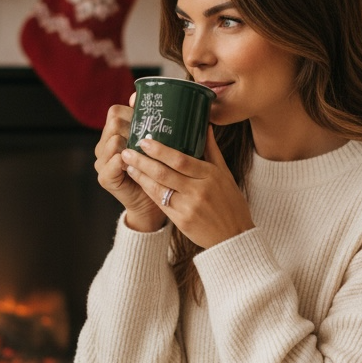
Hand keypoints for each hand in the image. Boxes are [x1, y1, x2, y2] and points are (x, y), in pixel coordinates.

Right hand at [94, 100, 166, 231]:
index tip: (151, 117)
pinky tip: (132, 161)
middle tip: (151, 133)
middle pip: (113, 122)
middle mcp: (106, 144)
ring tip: (145, 147)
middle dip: (133, 125)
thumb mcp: (162, 146)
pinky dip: (122, 161)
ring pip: (112, 140)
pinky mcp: (105, 177)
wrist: (154, 203)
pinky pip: (110, 164)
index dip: (131, 111)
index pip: (116, 112)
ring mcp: (103, 161)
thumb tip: (169, 106)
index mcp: (117, 133)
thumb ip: (162, 126)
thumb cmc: (161, 170)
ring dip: (130, 141)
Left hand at [120, 126, 254, 248]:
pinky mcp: (182, 221)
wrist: (234, 236)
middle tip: (127, 151)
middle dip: (143, 161)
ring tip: (128, 165)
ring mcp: (189, 207)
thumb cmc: (231, 202)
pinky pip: (161, 203)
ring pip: (159, 188)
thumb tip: (204, 126)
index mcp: (211, 175)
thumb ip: (212, 151)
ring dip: (141, 176)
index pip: (181, 159)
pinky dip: (149, 190)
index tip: (144, 141)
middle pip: (165, 173)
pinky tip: (140, 181)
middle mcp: (199, 190)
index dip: (160, 150)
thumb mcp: (225, 174)